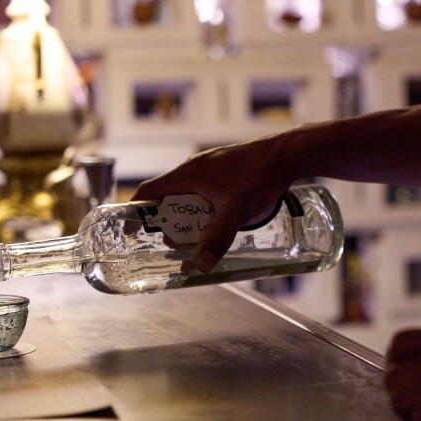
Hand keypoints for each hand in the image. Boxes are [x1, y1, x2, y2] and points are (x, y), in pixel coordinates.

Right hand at [133, 136, 293, 271]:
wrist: (288, 154)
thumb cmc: (259, 177)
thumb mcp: (235, 212)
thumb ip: (216, 239)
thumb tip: (200, 267)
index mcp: (187, 174)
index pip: (148, 191)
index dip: (136, 211)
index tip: (132, 231)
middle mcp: (195, 168)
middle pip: (169, 197)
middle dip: (169, 222)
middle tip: (177, 243)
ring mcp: (212, 167)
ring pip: (189, 195)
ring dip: (189, 217)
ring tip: (200, 236)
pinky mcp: (227, 169)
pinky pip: (205, 191)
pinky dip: (204, 208)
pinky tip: (221, 220)